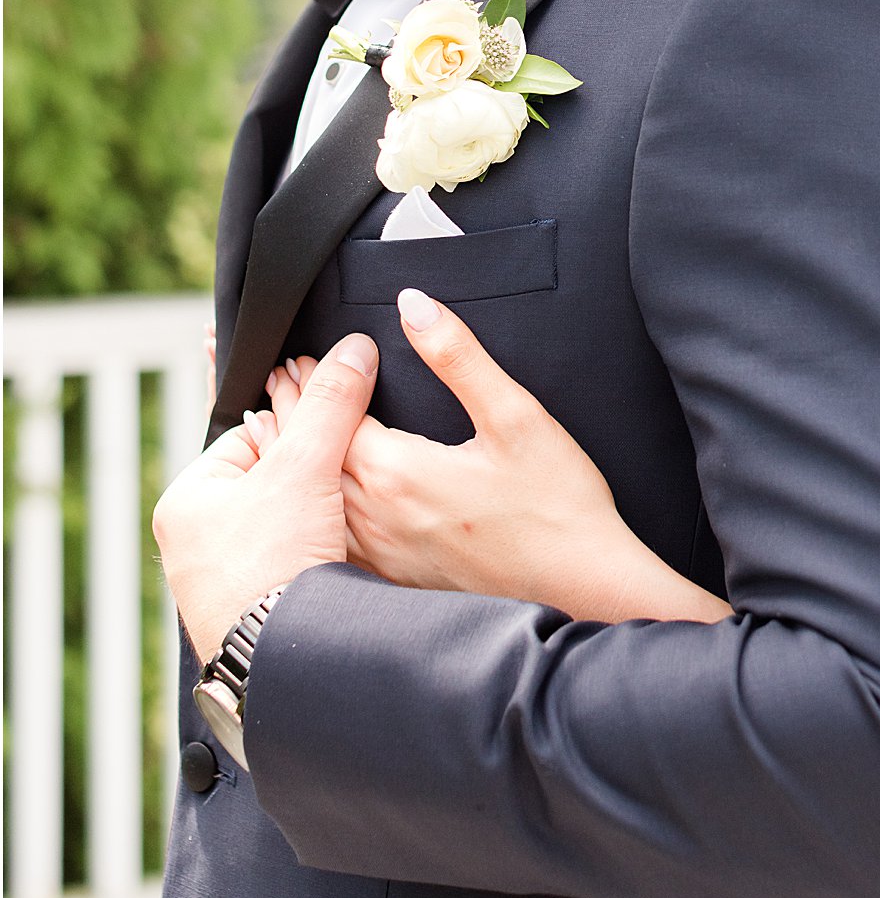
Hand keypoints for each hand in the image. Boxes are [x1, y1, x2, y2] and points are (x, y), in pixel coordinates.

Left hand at [153, 332, 378, 664]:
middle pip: (272, 480)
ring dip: (318, 522)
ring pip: (286, 524)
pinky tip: (336, 563)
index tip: (327, 444)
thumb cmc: (273, 569)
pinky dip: (317, 559)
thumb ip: (331, 402)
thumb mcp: (306, 467)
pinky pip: (293, 564)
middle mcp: (194, 543)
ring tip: (337, 533)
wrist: (286, 664)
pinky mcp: (254, 612)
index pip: (252, 435)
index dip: (298, 435)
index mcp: (186, 501)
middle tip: (335, 493)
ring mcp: (222, 583)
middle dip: (311, 480)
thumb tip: (354, 349)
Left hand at [269, 289, 727, 624]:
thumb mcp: (515, 416)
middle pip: (314, 460)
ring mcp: (385, 558)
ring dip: (299, 466)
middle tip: (277, 384)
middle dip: (293, 418)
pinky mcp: (399, 584)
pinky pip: (338, 542)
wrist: (584, 591)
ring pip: (319, 504)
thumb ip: (458, 357)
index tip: (296, 357)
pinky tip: (320, 504)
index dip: (312, 384)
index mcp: (399, 473)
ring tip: (284, 436)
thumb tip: (414, 305)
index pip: (331, 418)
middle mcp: (378, 520)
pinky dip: (318, 513)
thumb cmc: (558, 506)